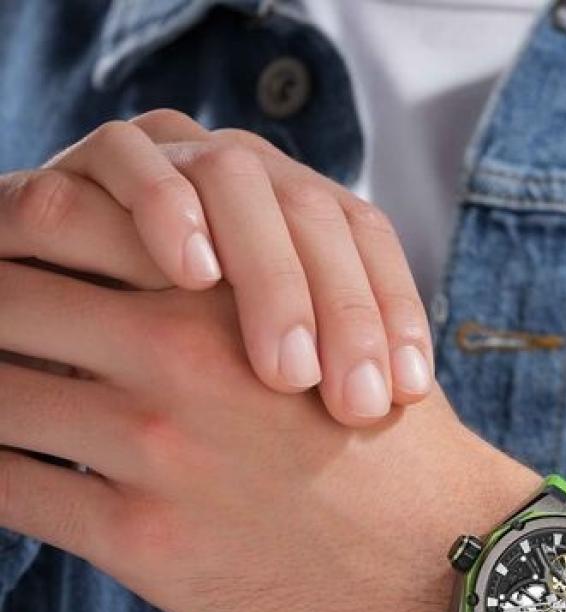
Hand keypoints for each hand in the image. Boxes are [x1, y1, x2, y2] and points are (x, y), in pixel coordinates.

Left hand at [0, 262, 534, 611]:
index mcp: (225, 295)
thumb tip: (164, 278)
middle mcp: (178, 358)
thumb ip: (248, 295)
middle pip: (7, 296)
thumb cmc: (391, 446)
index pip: (64, 215)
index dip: (9, 225)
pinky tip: (2, 469)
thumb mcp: (339, 332)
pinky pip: (10, 491)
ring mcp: (154, 451)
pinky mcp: (141, 542)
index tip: (4, 252)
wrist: (435, 557)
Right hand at [2, 109, 433, 423]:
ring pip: (239, 181)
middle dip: (346, 313)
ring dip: (270, 275)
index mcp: (300, 210)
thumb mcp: (257, 371)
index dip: (396, 311)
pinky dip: (165, 209)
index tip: (403, 396)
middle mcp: (249, 174)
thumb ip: (318, 371)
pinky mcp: (96, 159)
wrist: (71, 320)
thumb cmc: (183, 362)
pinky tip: (192, 276)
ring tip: (287, 371)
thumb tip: (397, 410)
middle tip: (354, 405)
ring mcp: (177, 156)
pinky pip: (130, 161)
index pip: (367, 241)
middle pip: (316, 216)